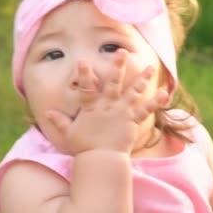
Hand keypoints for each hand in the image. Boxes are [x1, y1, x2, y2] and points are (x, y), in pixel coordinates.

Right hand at [46, 49, 168, 154]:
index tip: (83, 62)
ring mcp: (122, 113)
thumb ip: (60, 121)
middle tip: (121, 52)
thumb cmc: (84, 147)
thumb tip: (47, 112)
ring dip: (142, 79)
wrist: (102, 160)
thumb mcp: (69, 133)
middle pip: (113, 83)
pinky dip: (156, 101)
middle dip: (118, 66)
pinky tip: (165, 92)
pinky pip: (146, 110)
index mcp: (92, 108)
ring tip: (150, 67)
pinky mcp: (133, 121)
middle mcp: (108, 106)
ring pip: (133, 92)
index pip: (86, 88)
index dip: (84, 75)